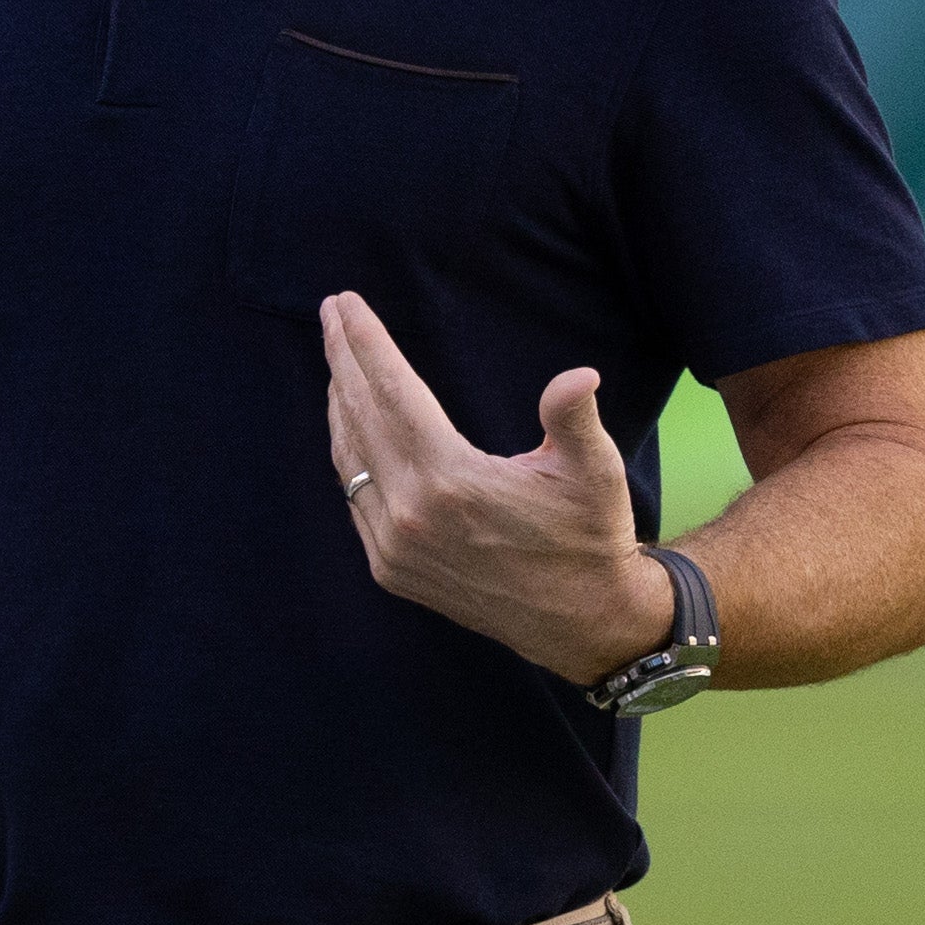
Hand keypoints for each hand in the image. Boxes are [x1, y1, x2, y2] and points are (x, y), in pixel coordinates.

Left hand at [319, 292, 673, 687]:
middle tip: (330, 313)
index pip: (392, 392)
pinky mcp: (390, 569)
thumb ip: (573, 419)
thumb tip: (578, 376)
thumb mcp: (594, 472)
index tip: (345, 303)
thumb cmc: (590, 538)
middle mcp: (410, 514)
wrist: (582, 622)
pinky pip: (354, 497)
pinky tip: (350, 426)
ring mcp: (394, 547)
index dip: (366, 343)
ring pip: (348, 458)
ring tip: (337, 360)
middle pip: (360, 416)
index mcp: (451, 482)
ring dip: (339, 403)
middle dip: (342, 359)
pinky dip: (348, 453)